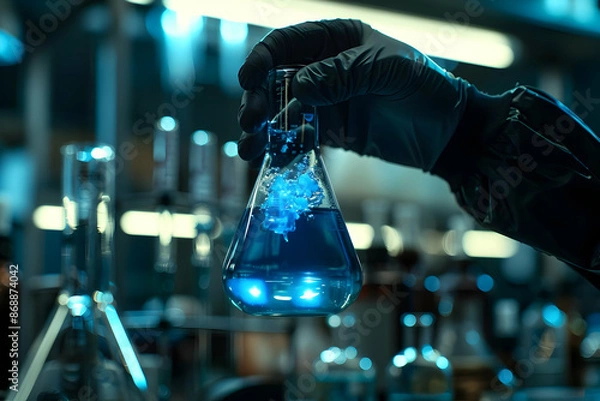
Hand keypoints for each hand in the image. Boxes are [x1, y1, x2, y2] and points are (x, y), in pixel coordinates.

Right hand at [237, 19, 507, 170]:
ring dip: (264, 127)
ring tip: (251, 147)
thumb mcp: (388, 69)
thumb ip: (343, 74)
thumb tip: (298, 87)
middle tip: (252, 121)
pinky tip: (271, 158)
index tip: (249, 79)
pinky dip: (283, 147)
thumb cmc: (426, 87)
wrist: (448, 133)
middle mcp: (326, 69)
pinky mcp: (332, 132)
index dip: (263, 58)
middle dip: (259, 98)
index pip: (288, 42)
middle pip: (277, 79)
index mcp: (338, 40)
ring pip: (283, 110)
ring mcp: (327, 102)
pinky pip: (299, 136)